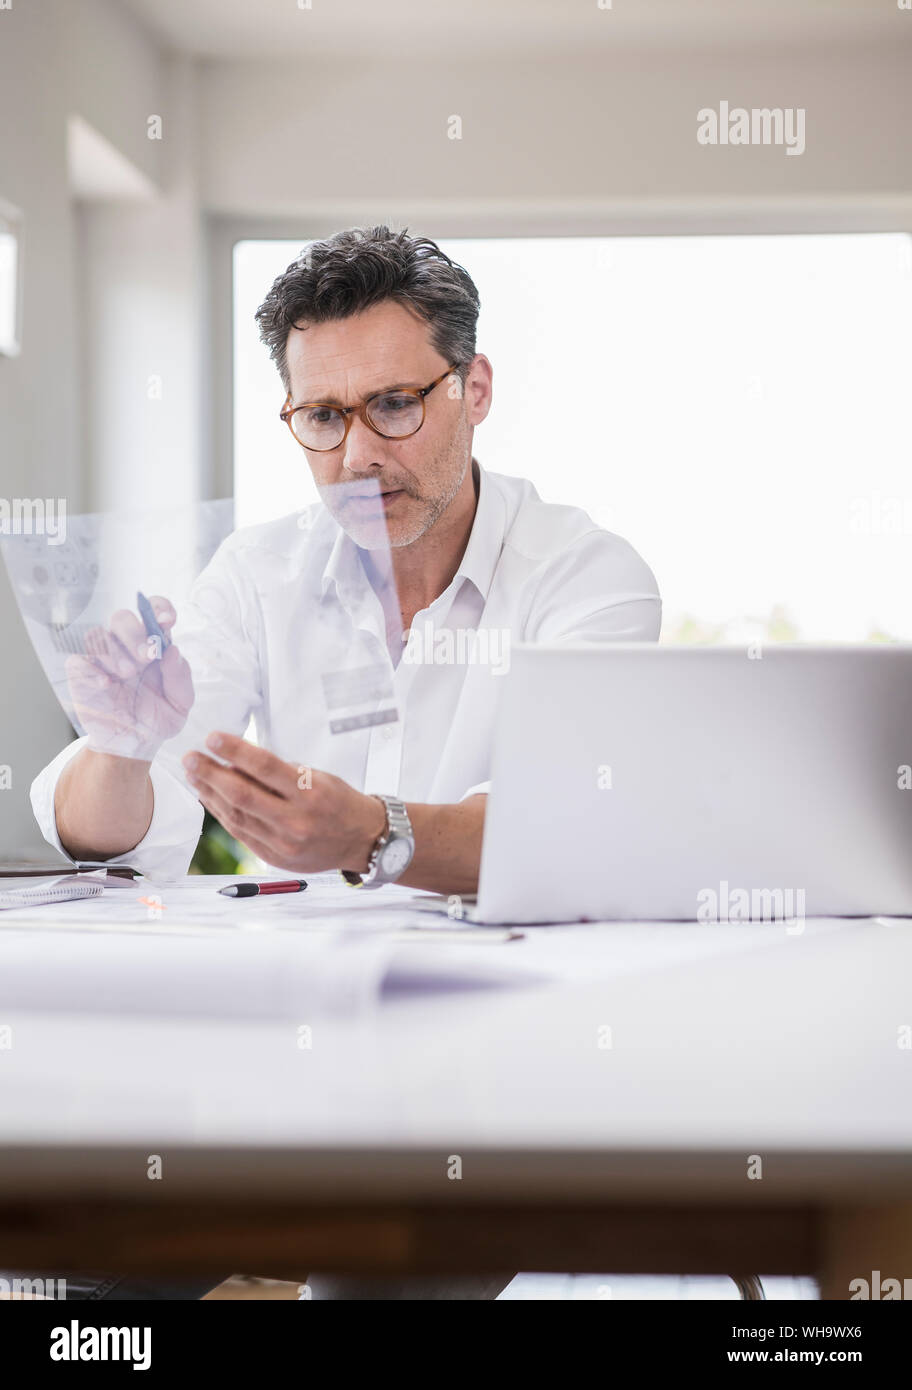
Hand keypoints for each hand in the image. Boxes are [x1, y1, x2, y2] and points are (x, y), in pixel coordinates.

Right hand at [64, 596, 193, 760]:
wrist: (134, 745)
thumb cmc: (158, 718)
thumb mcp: (180, 703)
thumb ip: (180, 678)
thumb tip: (173, 651)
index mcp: (153, 645)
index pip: (153, 610)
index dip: (159, 608)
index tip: (166, 620)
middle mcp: (126, 646)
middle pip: (121, 618)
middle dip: (134, 633)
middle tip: (146, 656)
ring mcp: (102, 659)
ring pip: (98, 635)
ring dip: (114, 651)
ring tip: (128, 674)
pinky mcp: (82, 675)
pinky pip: (78, 661)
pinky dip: (91, 669)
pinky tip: (107, 684)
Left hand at [182, 732, 387, 872]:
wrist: (362, 841)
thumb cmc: (340, 802)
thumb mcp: (319, 778)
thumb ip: (281, 773)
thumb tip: (237, 762)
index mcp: (311, 793)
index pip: (266, 767)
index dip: (235, 751)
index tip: (212, 738)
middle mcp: (296, 820)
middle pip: (243, 794)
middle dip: (211, 774)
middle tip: (191, 758)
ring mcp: (283, 843)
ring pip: (236, 816)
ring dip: (210, 793)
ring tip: (194, 775)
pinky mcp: (274, 857)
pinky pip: (240, 833)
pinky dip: (221, 813)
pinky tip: (209, 798)